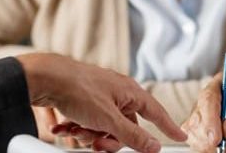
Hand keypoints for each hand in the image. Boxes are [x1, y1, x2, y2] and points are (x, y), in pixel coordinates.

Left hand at [17, 53, 186, 152]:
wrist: (44, 78)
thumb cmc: (77, 90)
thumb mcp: (108, 119)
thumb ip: (133, 135)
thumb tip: (154, 146)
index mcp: (130, 92)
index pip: (156, 112)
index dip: (169, 126)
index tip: (181, 138)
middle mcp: (117, 93)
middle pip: (125, 127)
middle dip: (110, 139)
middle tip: (97, 143)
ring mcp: (99, 97)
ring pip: (104, 127)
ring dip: (89, 134)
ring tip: (75, 130)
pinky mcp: (82, 101)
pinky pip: (87, 122)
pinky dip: (76, 128)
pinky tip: (63, 127)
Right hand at [182, 75, 225, 152]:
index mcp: (225, 84)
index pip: (210, 97)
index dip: (210, 117)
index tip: (216, 136)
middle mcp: (213, 99)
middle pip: (198, 115)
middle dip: (205, 134)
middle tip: (218, 146)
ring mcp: (208, 116)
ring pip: (193, 130)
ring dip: (204, 143)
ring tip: (222, 150)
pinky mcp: (207, 132)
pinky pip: (197, 141)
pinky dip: (204, 149)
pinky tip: (218, 151)